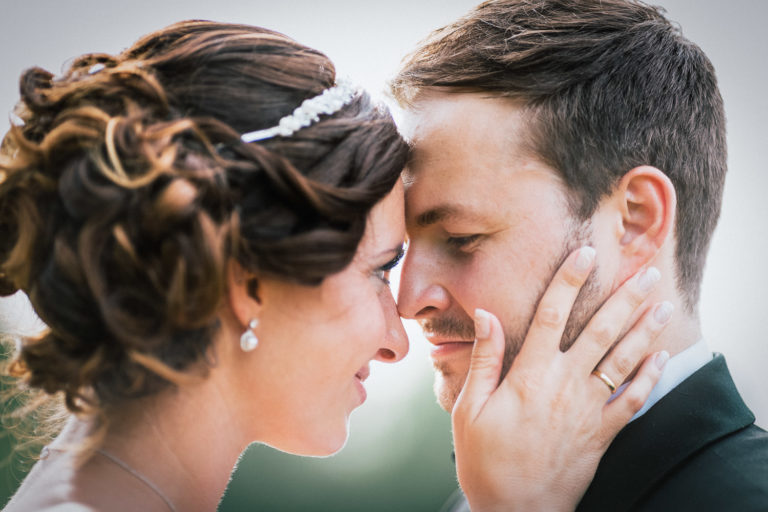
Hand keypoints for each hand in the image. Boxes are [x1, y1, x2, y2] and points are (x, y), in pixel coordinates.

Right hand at [452, 247, 671, 511]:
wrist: (517, 511)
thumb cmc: (485, 460)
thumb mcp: (469, 409)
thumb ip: (484, 359)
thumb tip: (487, 315)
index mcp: (530, 375)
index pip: (553, 315)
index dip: (569, 280)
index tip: (585, 253)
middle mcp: (565, 385)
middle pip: (601, 331)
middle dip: (626, 297)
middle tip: (647, 272)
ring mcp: (588, 409)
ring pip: (624, 360)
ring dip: (645, 329)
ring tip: (661, 303)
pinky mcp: (602, 433)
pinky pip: (633, 400)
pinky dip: (650, 377)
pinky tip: (660, 357)